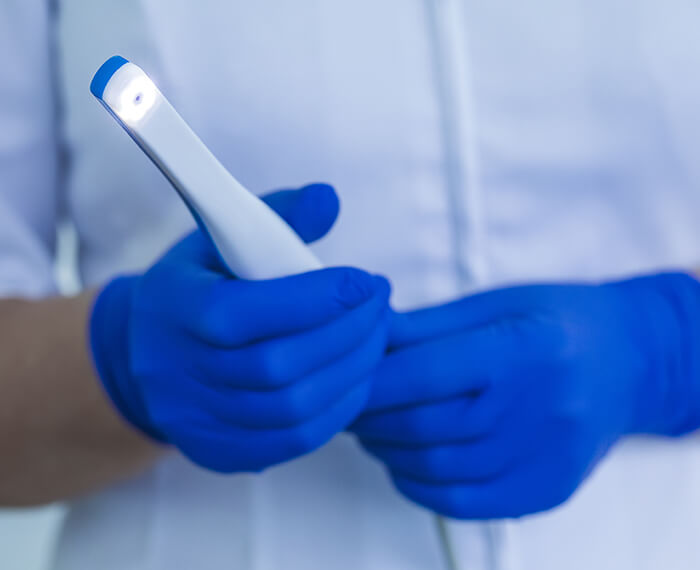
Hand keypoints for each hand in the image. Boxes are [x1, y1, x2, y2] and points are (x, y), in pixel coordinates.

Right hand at [90, 184, 391, 472]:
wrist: (145, 353)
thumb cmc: (198, 286)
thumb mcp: (221, 238)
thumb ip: (277, 215)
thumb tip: (329, 199)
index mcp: (174, 309)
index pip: (245, 313)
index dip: (315, 299)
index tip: (364, 281)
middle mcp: (178, 373)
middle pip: (277, 367)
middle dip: (347, 333)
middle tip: (381, 305)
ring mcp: (197, 421)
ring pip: (293, 409)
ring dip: (352, 371)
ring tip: (377, 337)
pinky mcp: (219, 451)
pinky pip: (294, 441)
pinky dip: (338, 409)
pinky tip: (357, 376)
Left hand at [352, 274, 699, 518]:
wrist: (627, 362)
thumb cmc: (557, 321)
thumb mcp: (494, 304)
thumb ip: (426, 327)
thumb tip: (366, 337)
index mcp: (522, 349)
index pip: (423, 374)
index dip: (370, 381)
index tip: (343, 377)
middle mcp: (538, 408)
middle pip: (423, 426)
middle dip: (369, 418)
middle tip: (348, 404)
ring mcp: (545, 457)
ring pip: (436, 469)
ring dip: (387, 451)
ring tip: (372, 429)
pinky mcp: (545, 490)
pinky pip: (464, 503)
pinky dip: (419, 486)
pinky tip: (405, 462)